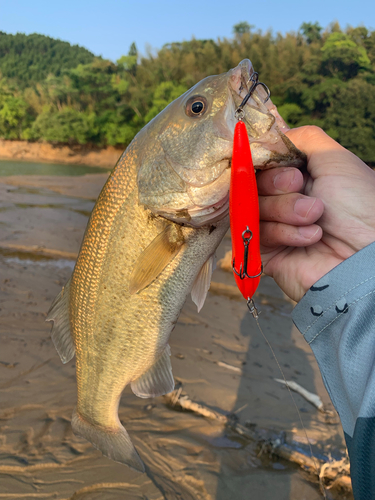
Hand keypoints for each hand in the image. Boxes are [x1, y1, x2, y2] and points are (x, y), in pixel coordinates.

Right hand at [257, 126, 374, 301]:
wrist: (364, 255)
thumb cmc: (358, 204)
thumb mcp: (334, 158)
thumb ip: (302, 138)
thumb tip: (268, 137)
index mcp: (298, 176)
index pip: (261, 162)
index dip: (264, 160)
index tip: (278, 160)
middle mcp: (283, 199)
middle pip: (252, 182)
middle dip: (277, 184)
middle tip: (301, 187)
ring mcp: (273, 225)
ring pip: (252, 207)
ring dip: (285, 209)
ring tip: (315, 217)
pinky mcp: (265, 251)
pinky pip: (255, 232)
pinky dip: (283, 232)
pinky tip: (309, 238)